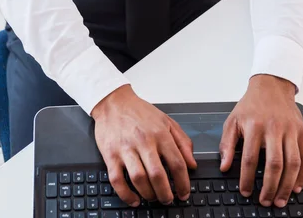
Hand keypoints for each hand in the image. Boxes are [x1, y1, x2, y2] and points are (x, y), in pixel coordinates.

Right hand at [91, 85, 196, 205]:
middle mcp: (144, 141)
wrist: (114, 102)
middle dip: (166, 193)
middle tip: (168, 199)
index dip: (183, 183)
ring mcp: (126, 149)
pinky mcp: (110, 154)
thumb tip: (192, 164)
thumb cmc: (140, 112)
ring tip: (153, 198)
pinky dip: (126, 194)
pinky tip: (134, 199)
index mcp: (160, 133)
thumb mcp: (166, 121)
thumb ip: (183, 141)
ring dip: (149, 194)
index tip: (184, 193)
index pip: (177, 163)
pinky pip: (117, 180)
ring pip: (139, 179)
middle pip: (158, 175)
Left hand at [219, 75, 302, 207]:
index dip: (247, 178)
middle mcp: (273, 128)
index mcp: (254, 125)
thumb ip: (227, 143)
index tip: (246, 191)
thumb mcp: (232, 120)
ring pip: (292, 162)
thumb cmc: (251, 105)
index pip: (250, 158)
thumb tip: (224, 165)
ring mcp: (290, 130)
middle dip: (270, 187)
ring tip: (280, 199)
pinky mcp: (301, 131)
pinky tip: (296, 185)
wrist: (271, 86)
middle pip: (274, 163)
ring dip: (287, 185)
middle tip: (266, 201)